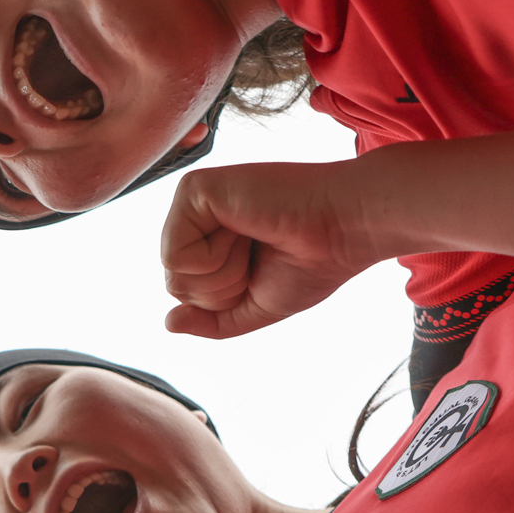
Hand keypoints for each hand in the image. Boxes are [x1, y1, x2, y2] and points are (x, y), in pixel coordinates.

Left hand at [159, 161, 386, 338]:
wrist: (345, 231)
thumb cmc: (311, 263)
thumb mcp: (256, 306)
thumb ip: (212, 319)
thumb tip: (167, 323)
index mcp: (208, 237)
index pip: (185, 291)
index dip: (226, 298)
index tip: (264, 265)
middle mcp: (195, 216)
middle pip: (175, 285)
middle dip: (223, 288)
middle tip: (261, 252)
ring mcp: (193, 199)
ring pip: (173, 274)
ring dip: (224, 273)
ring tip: (256, 238)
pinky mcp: (194, 189)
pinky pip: (176, 257)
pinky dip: (216, 258)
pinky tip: (246, 228)